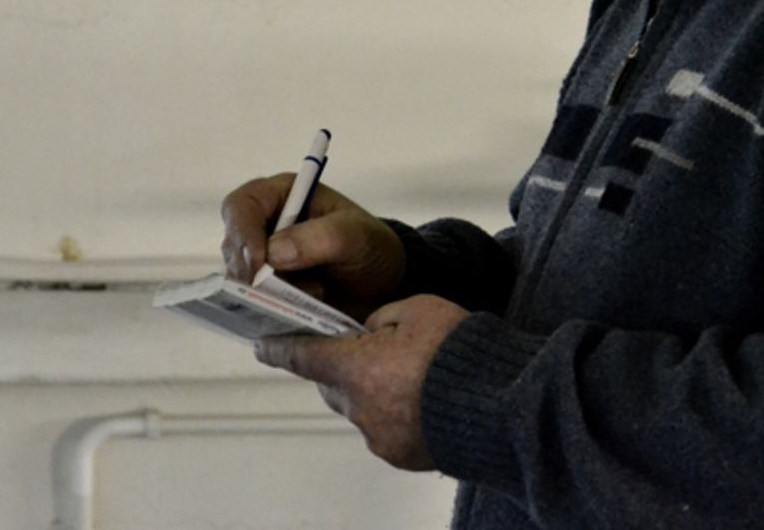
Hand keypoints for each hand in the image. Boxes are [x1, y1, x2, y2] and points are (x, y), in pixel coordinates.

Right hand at [221, 174, 405, 317]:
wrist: (382, 284)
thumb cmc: (371, 247)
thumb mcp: (357, 236)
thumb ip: (321, 238)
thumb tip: (274, 253)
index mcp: (283, 195)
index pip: (242, 205)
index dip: (243, 233)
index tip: (258, 264)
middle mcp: (265, 225)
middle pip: (233, 245)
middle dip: (252, 271)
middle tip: (282, 289)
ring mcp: (263, 260)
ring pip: (239, 277)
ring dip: (268, 293)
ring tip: (314, 293)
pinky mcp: (267, 290)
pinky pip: (250, 301)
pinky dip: (269, 308)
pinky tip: (297, 311)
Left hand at [254, 294, 469, 470]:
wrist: (500, 404)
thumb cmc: (459, 351)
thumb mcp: (418, 309)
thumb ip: (382, 317)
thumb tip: (370, 331)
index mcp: (357, 368)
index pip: (304, 357)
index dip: (280, 348)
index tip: (263, 345)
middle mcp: (359, 407)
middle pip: (334, 384)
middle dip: (345, 367)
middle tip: (372, 350)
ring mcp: (379, 436)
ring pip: (362, 407)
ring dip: (376, 391)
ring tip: (413, 376)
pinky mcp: (400, 455)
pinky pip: (385, 429)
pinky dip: (397, 414)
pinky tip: (425, 401)